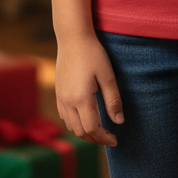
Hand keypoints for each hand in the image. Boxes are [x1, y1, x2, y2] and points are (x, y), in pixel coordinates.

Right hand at [54, 31, 124, 146]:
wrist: (73, 38)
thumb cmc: (93, 54)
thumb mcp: (107, 76)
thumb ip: (113, 100)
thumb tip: (119, 122)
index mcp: (81, 98)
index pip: (92, 128)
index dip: (104, 138)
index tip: (116, 139)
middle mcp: (68, 101)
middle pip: (80, 132)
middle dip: (96, 139)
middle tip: (110, 138)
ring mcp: (60, 98)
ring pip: (71, 126)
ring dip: (85, 133)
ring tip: (100, 130)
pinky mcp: (58, 93)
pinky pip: (65, 117)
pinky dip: (75, 124)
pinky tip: (86, 118)